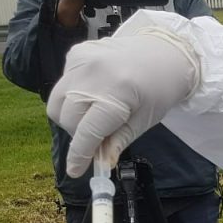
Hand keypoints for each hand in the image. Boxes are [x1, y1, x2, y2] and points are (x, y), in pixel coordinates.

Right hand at [47, 29, 199, 176]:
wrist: (165, 51)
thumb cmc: (159, 90)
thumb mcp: (144, 121)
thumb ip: (118, 142)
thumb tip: (100, 164)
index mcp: (116, 93)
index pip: (87, 131)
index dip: (79, 154)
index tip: (74, 171)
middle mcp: (93, 73)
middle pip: (66, 117)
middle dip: (78, 133)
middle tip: (98, 136)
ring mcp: (81, 60)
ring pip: (57, 101)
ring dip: (71, 117)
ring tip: (95, 116)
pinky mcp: (76, 53)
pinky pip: (63, 84)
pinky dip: (73, 96)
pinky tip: (94, 93)